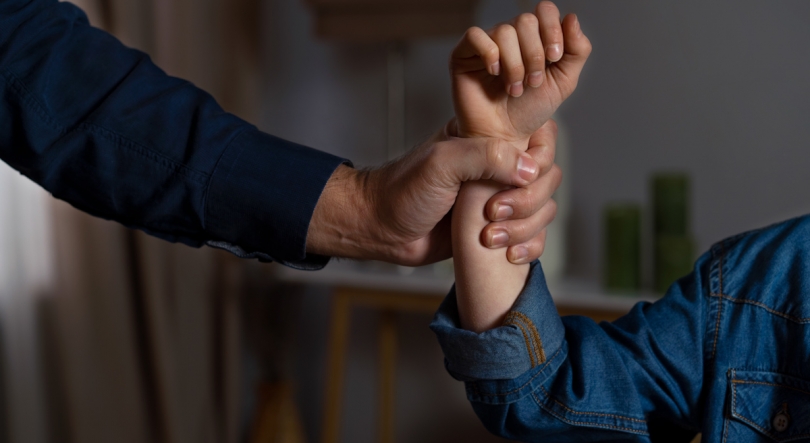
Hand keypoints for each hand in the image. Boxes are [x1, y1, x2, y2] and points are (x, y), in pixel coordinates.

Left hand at [305, 122, 559, 265]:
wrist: (382, 229)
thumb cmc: (403, 191)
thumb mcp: (441, 163)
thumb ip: (485, 156)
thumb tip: (530, 169)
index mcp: (488, 139)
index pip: (540, 138)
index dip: (538, 160)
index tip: (516, 179)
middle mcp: (499, 166)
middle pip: (548, 177)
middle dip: (528, 201)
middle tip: (493, 212)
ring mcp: (501, 198)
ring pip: (544, 209)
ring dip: (525, 227)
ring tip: (489, 237)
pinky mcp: (498, 228)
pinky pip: (534, 236)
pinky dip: (529, 247)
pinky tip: (509, 254)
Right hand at [451, 1, 590, 143]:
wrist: (504, 137)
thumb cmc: (529, 111)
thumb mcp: (563, 82)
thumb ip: (577, 51)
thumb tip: (572, 18)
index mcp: (535, 37)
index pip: (544, 11)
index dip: (552, 30)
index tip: (554, 57)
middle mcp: (511, 36)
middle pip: (526, 20)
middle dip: (534, 55)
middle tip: (532, 82)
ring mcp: (487, 43)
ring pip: (504, 31)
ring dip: (515, 65)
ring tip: (513, 89)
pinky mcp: (464, 54)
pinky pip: (475, 36)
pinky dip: (490, 54)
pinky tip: (494, 73)